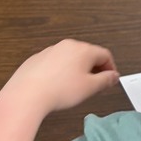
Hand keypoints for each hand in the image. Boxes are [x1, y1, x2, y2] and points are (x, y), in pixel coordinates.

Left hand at [1, 40, 119, 114]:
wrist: (27, 94)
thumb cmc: (59, 90)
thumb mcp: (90, 88)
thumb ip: (105, 80)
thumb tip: (113, 76)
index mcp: (83, 49)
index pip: (105, 55)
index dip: (111, 68)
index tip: (110, 80)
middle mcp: (68, 46)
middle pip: (88, 55)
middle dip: (94, 69)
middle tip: (95, 86)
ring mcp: (51, 51)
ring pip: (71, 58)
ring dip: (77, 70)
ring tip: (75, 88)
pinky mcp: (38, 58)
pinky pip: (56, 63)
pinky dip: (61, 72)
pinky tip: (58, 86)